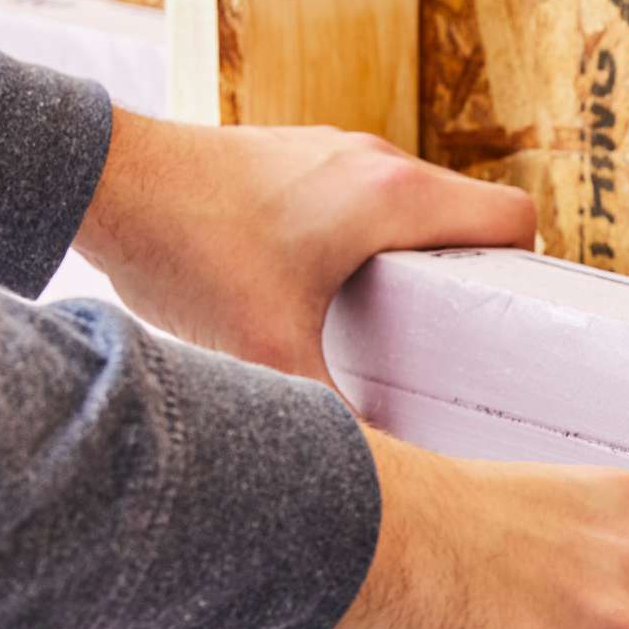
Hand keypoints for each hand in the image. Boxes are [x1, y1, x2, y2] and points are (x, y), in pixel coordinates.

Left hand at [73, 109, 535, 382]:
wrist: (107, 181)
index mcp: (395, 200)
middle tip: (440, 338)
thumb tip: (373, 477)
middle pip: (470, 214)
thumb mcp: (268, 354)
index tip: (497, 318)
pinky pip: (370, 194)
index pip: (513, 216)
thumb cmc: (190, 252)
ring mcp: (339, 151)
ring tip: (381, 317)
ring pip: (418, 203)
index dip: (522, 268)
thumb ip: (331, 420)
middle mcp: (379, 162)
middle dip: (467, 274)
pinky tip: (323, 283)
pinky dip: (369, 236)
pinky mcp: (303, 154)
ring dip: (415, 255)